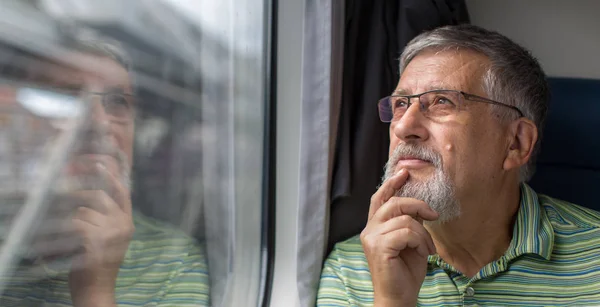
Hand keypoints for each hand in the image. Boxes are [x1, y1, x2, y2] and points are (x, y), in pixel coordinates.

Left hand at [66, 162, 133, 306]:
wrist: (97, 288)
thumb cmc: (99, 263)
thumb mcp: (112, 238)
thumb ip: (109, 217)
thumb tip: (93, 192)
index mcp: (127, 223)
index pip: (122, 192)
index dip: (110, 176)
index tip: (99, 163)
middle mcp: (122, 224)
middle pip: (98, 196)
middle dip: (79, 198)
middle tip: (67, 201)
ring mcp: (110, 231)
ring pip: (82, 210)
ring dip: (72, 220)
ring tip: (73, 238)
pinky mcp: (94, 238)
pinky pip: (75, 222)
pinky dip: (67, 230)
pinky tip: (71, 242)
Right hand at [360, 169, 437, 306]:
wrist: (399, 297)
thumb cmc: (405, 272)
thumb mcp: (410, 242)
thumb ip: (409, 223)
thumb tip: (419, 206)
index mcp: (374, 227)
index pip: (379, 198)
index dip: (391, 183)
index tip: (404, 172)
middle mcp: (369, 230)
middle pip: (393, 203)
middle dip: (417, 205)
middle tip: (433, 215)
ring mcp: (372, 238)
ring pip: (405, 218)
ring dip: (423, 233)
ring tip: (427, 248)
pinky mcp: (379, 247)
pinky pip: (407, 232)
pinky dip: (421, 241)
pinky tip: (423, 253)